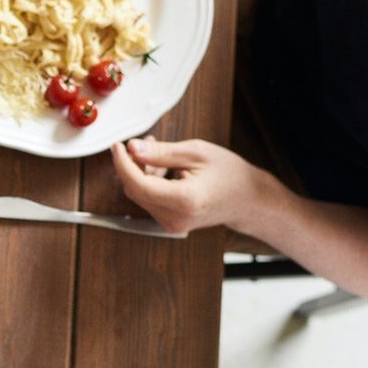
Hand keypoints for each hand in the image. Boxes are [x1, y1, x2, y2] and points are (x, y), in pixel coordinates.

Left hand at [109, 138, 272, 235]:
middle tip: (142, 142)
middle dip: (132, 165)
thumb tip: (132, 148)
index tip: (118, 146)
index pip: (138, 184)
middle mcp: (175, 218)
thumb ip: (161, 152)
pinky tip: (163, 168)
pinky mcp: (170, 223)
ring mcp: (171, 224)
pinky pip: (149, 200)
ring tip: (159, 151)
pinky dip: (149, 183)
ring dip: (141, 172)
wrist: (249, 200)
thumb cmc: (230, 174)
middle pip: (135, 190)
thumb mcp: (197, 152)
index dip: (123, 163)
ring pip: (140, 195)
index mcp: (184, 200)